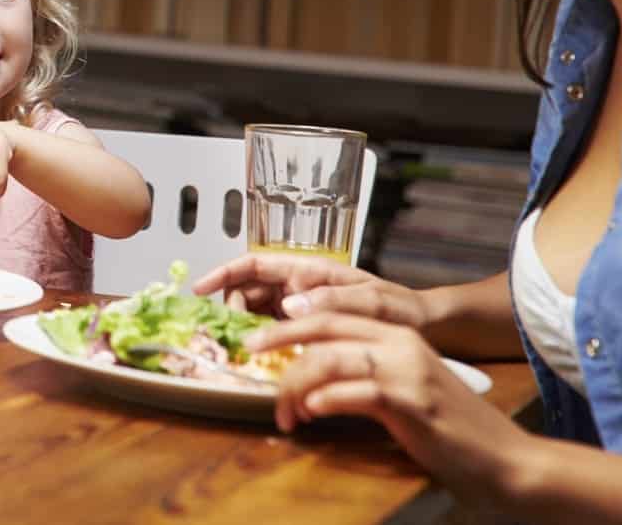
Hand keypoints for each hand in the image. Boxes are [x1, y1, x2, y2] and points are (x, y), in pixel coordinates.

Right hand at [191, 251, 431, 327]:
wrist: (422, 329)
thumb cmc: (401, 308)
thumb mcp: (372, 300)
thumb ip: (331, 299)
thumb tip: (289, 305)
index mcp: (309, 269)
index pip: (255, 263)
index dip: (223, 273)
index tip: (199, 289)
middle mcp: (299, 286)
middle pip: (247, 290)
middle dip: (231, 308)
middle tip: (235, 335)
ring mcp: (300, 308)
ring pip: (255, 312)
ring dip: (244, 327)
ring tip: (247, 349)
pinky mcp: (306, 329)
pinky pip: (272, 331)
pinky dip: (261, 341)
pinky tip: (264, 358)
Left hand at [247, 312, 529, 497]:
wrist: (505, 458)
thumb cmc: (449, 428)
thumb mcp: (403, 389)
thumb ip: (364, 374)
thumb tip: (312, 381)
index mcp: (397, 334)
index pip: (333, 315)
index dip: (291, 322)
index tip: (259, 335)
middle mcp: (401, 343)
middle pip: (326, 326)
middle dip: (280, 338)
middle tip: (251, 352)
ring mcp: (408, 371)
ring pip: (332, 359)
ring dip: (297, 386)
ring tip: (286, 412)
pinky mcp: (412, 402)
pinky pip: (356, 392)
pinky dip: (327, 399)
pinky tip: (312, 412)